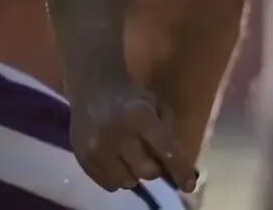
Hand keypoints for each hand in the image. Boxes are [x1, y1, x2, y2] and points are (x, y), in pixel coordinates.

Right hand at [69, 83, 197, 193]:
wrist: (93, 87)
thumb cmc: (130, 97)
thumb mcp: (156, 105)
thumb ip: (168, 133)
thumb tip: (179, 166)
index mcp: (140, 117)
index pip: (165, 151)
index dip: (180, 170)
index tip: (189, 185)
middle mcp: (118, 135)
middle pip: (147, 171)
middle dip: (154, 168)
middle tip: (151, 158)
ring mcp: (98, 149)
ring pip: (127, 182)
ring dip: (134, 173)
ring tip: (130, 157)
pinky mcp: (83, 159)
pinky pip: (109, 184)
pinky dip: (117, 176)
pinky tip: (116, 160)